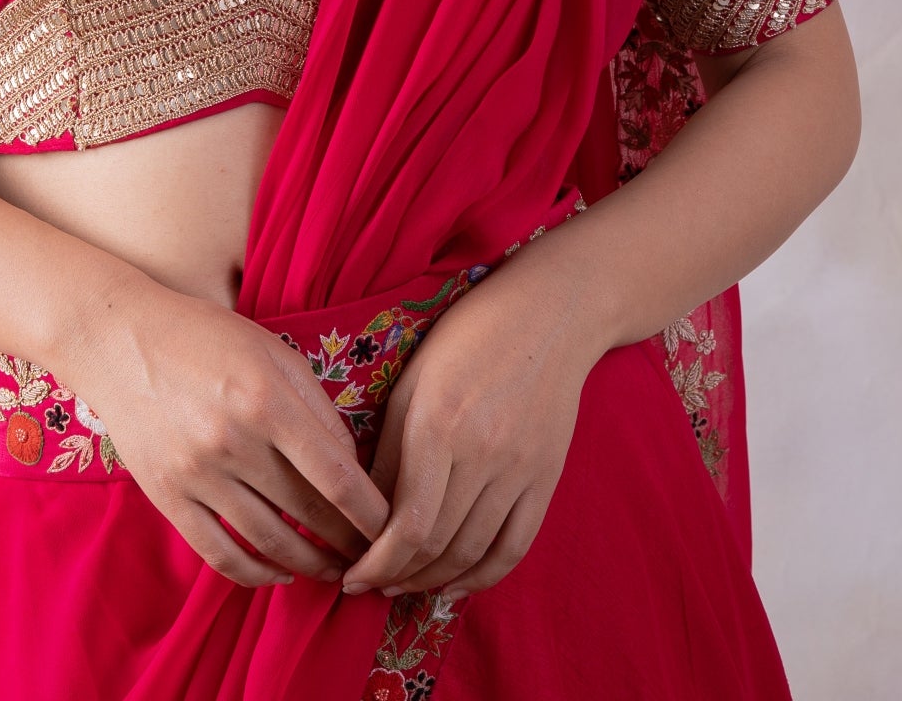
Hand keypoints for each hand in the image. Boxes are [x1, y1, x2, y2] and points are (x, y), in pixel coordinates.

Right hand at [57, 271, 393, 591]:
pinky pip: (219, 553)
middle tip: (374, 556)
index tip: (395, 529)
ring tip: (333, 569)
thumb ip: (316, 406)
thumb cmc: (206, 337)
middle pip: (308, 514)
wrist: (120, 339)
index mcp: (267, 398)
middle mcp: (233, 441)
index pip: (337, 476)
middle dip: (349, 542)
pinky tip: (279, 573)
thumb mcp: (272, 351)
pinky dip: (255, 574)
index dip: (372, 514)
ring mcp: (196, 474)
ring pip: (268, 543)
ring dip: (309, 564)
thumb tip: (352, 467)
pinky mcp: (167, 497)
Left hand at [338, 248, 601, 600]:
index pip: (405, 524)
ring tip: (404, 586)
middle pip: (437, 545)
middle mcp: (481, 454)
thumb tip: (364, 510)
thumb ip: (389, 447)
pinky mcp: (546, 478)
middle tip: (370, 584)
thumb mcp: (413, 380)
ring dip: (434, 581)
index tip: (351, 576)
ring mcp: (520, 470)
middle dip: (397, 576)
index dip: (375, 563)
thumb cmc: (468, 336)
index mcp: (437, 425)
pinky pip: (515, 546)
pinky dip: (483, 576)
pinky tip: (456, 585)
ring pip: (473, 553)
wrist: (550, 315)